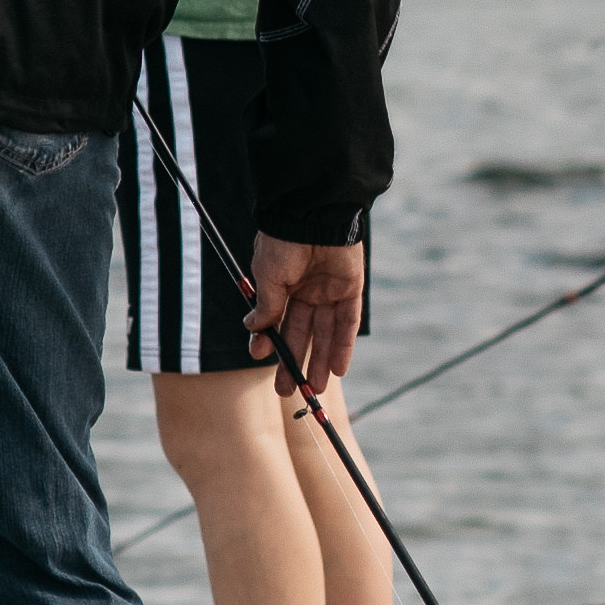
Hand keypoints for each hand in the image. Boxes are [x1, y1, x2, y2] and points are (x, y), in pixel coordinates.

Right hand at [249, 235, 368, 395]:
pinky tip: (338, 370)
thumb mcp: (268, 278)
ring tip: (315, 389)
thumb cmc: (284, 241)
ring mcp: (329, 290)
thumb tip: (253, 330)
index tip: (260, 359)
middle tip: (288, 390)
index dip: (270, 341)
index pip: (277, 320)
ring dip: (320, 361)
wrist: (313, 214)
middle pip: (301, 333)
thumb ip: (267, 306)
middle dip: (295, 361)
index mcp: (282, 284)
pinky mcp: (350, 289)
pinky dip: (343, 346)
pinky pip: (347, 323)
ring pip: (325, 334)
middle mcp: (306, 290)